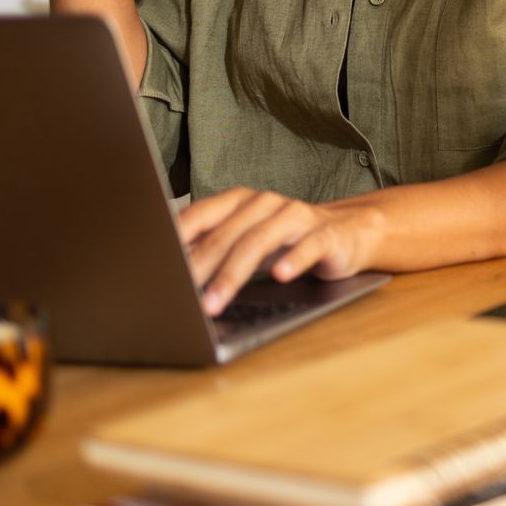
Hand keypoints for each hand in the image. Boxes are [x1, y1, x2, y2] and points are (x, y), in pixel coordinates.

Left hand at [178, 188, 386, 315]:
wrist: (349, 233)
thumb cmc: (287, 241)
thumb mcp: (245, 242)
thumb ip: (210, 247)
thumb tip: (163, 266)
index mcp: (240, 202)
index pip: (201, 214)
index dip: (177, 238)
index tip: (156, 264)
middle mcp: (266, 204)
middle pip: (227, 235)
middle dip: (201, 268)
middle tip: (181, 296)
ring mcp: (297, 216)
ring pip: (260, 241)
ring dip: (233, 274)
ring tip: (216, 302)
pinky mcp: (327, 234)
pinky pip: (309, 246)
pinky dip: (294, 261)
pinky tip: (281, 276)